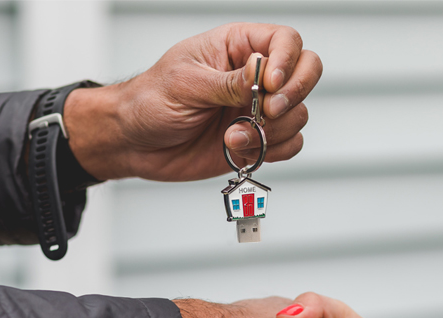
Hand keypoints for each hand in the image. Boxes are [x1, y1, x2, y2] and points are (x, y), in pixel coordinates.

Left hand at [63, 23, 320, 181]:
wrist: (135, 143)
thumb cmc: (151, 101)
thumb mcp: (186, 84)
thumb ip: (228, 82)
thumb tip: (263, 73)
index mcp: (237, 47)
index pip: (286, 41)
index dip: (288, 61)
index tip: (271, 84)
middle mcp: (254, 77)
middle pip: (307, 72)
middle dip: (294, 94)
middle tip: (267, 112)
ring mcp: (258, 109)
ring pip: (298, 114)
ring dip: (272, 131)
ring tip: (232, 138)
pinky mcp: (257, 140)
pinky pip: (289, 144)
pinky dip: (273, 151)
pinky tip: (240, 150)